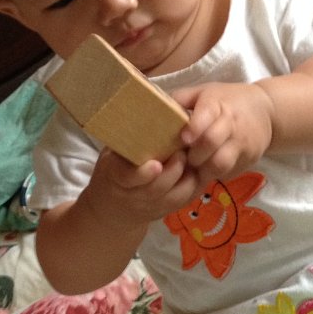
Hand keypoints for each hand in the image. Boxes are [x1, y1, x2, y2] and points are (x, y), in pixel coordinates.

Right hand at [81, 148, 199, 227]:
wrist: (112, 210)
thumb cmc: (113, 170)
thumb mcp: (110, 154)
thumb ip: (125, 138)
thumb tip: (143, 103)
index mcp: (115, 177)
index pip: (127, 177)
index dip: (142, 173)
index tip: (155, 163)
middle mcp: (134, 196)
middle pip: (157, 188)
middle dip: (173, 171)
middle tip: (183, 151)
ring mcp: (153, 206)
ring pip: (176, 196)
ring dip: (189, 177)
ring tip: (196, 156)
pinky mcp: (169, 209)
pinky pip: (187, 198)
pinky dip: (197, 183)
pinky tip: (202, 166)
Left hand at [171, 82, 273, 183]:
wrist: (266, 110)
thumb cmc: (227, 100)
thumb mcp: (205, 91)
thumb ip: (181, 98)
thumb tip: (155, 108)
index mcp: (218, 103)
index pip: (206, 115)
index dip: (193, 128)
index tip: (183, 138)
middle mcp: (232, 123)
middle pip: (211, 142)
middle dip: (192, 153)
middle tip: (182, 158)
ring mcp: (243, 143)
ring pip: (221, 163)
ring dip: (202, 169)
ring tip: (193, 167)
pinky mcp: (249, 159)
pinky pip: (228, 172)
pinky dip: (213, 175)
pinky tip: (203, 172)